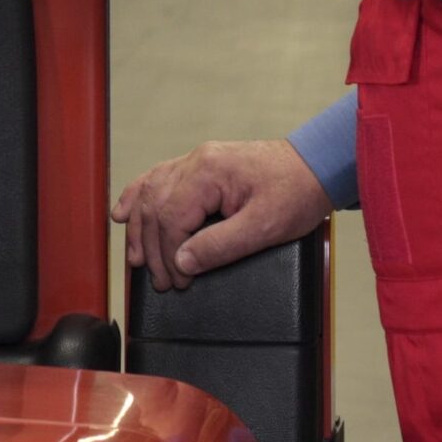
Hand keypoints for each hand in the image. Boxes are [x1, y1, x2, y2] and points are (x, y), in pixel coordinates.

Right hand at [113, 140, 332, 291]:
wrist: (316, 167)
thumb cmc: (296, 192)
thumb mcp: (264, 228)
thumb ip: (220, 246)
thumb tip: (183, 262)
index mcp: (209, 172)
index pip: (172, 217)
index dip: (170, 254)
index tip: (179, 280)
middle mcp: (197, 161)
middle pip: (155, 206)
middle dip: (153, 248)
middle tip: (162, 281)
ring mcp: (196, 161)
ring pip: (150, 192)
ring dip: (140, 227)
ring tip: (136, 258)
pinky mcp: (201, 166)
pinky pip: (158, 178)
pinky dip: (138, 196)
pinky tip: (125, 211)